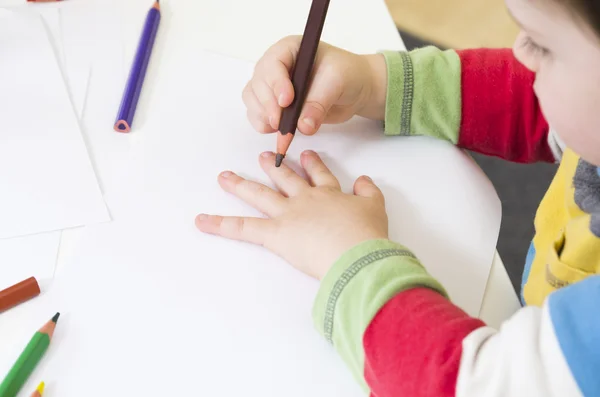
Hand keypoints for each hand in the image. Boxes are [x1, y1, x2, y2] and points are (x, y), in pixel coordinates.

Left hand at [195, 151, 388, 279]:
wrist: (358, 252)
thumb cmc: (368, 235)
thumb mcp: (376, 208)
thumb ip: (369, 192)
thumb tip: (364, 180)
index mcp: (330, 195)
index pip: (319, 175)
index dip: (313, 164)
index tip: (307, 154)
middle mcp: (305, 199)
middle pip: (285, 179)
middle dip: (273, 167)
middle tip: (263, 156)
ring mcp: (288, 214)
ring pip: (259, 194)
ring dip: (240, 185)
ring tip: (224, 177)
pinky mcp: (275, 233)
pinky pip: (243, 228)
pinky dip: (220, 225)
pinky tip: (202, 221)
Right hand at [243, 36, 386, 135]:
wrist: (353, 89)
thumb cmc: (347, 75)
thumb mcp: (337, 82)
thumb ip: (319, 103)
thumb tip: (303, 126)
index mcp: (290, 49)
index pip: (273, 63)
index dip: (276, 83)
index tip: (287, 102)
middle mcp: (276, 65)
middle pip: (258, 83)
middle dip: (268, 105)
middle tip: (281, 123)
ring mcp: (272, 85)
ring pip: (253, 98)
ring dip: (262, 115)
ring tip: (280, 128)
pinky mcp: (274, 104)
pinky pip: (257, 113)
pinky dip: (263, 124)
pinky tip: (277, 130)